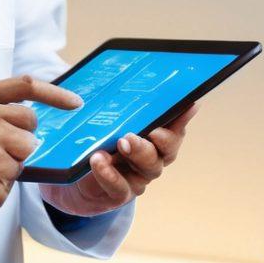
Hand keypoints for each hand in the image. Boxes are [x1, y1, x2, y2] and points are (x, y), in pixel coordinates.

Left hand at [40, 103, 198, 217]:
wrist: (74, 176)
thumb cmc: (95, 137)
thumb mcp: (104, 115)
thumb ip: (117, 99)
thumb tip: (124, 69)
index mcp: (153, 135)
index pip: (175, 125)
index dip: (184, 116)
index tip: (189, 103)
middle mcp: (152, 156)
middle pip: (167, 149)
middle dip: (161, 138)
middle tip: (150, 129)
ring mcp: (138, 177)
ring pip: (149, 167)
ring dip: (137, 152)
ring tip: (122, 141)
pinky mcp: (119, 193)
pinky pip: (120, 187)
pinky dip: (109, 174)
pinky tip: (98, 160)